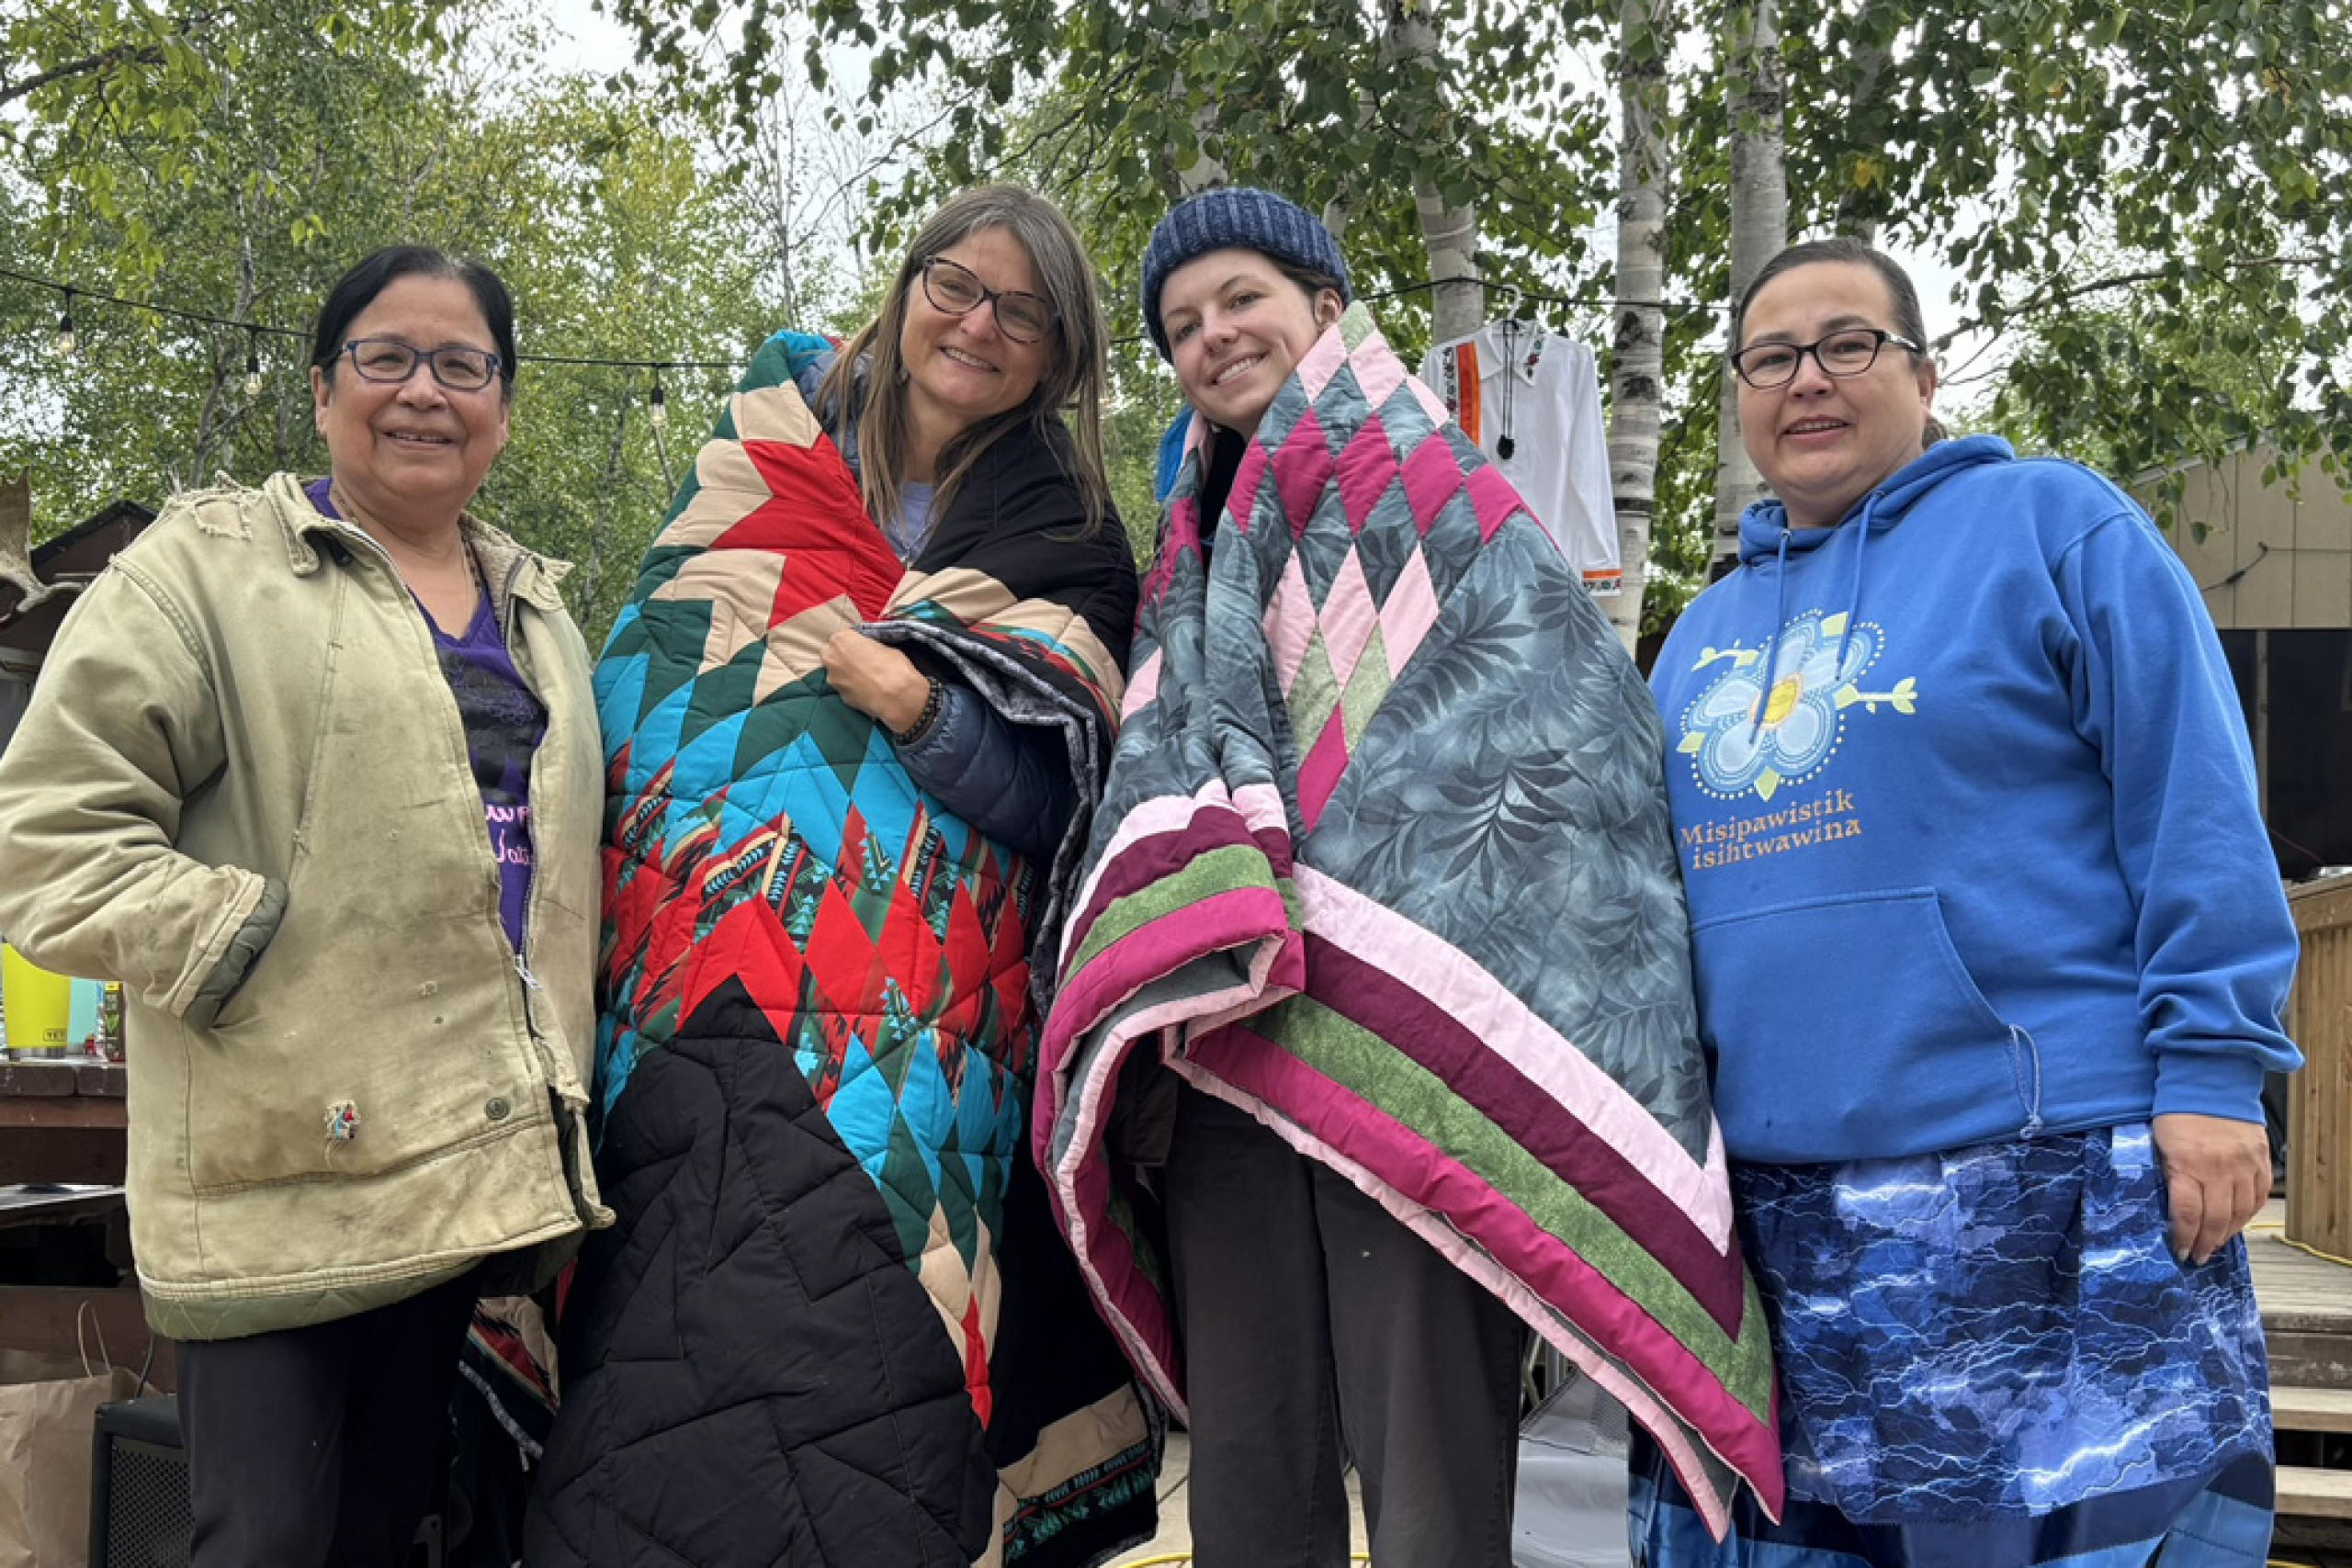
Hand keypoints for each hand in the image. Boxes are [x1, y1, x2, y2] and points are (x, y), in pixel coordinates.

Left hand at [822, 629, 929, 732]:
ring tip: (865, 679)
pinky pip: (845, 689)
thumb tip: (869, 654)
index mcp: (841, 639)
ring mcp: (833, 679)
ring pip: (836, 673)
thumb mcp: (885, 648)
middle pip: (831, 654)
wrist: (896, 697)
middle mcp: (831, 658)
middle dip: (841, 656)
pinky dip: (852, 689)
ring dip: (845, 674)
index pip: (842, 636)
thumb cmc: (894, 666)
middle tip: (859, 661)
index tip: (863, 648)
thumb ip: (869, 648)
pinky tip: (866, 691)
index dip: (853, 642)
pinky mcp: (840, 696)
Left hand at [2150, 1111, 2270, 1265]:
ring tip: (2214, 1245)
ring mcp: (2244, 1164)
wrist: (2210, 1080)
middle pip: (2216, 1219)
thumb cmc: (2176, 1111)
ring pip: (2240, 1212)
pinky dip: (2248, 1214)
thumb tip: (2166, 1206)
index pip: (2187, 1212)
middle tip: (2196, 1256)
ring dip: (2227, 1233)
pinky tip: (2236, 1223)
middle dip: (2204, 1243)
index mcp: (2188, 1163)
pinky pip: (2258, 1196)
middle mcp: (2220, 1168)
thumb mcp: (2159, 1143)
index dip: (2183, 1236)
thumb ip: (2166, 1174)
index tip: (2179, 1250)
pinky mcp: (2260, 1159)